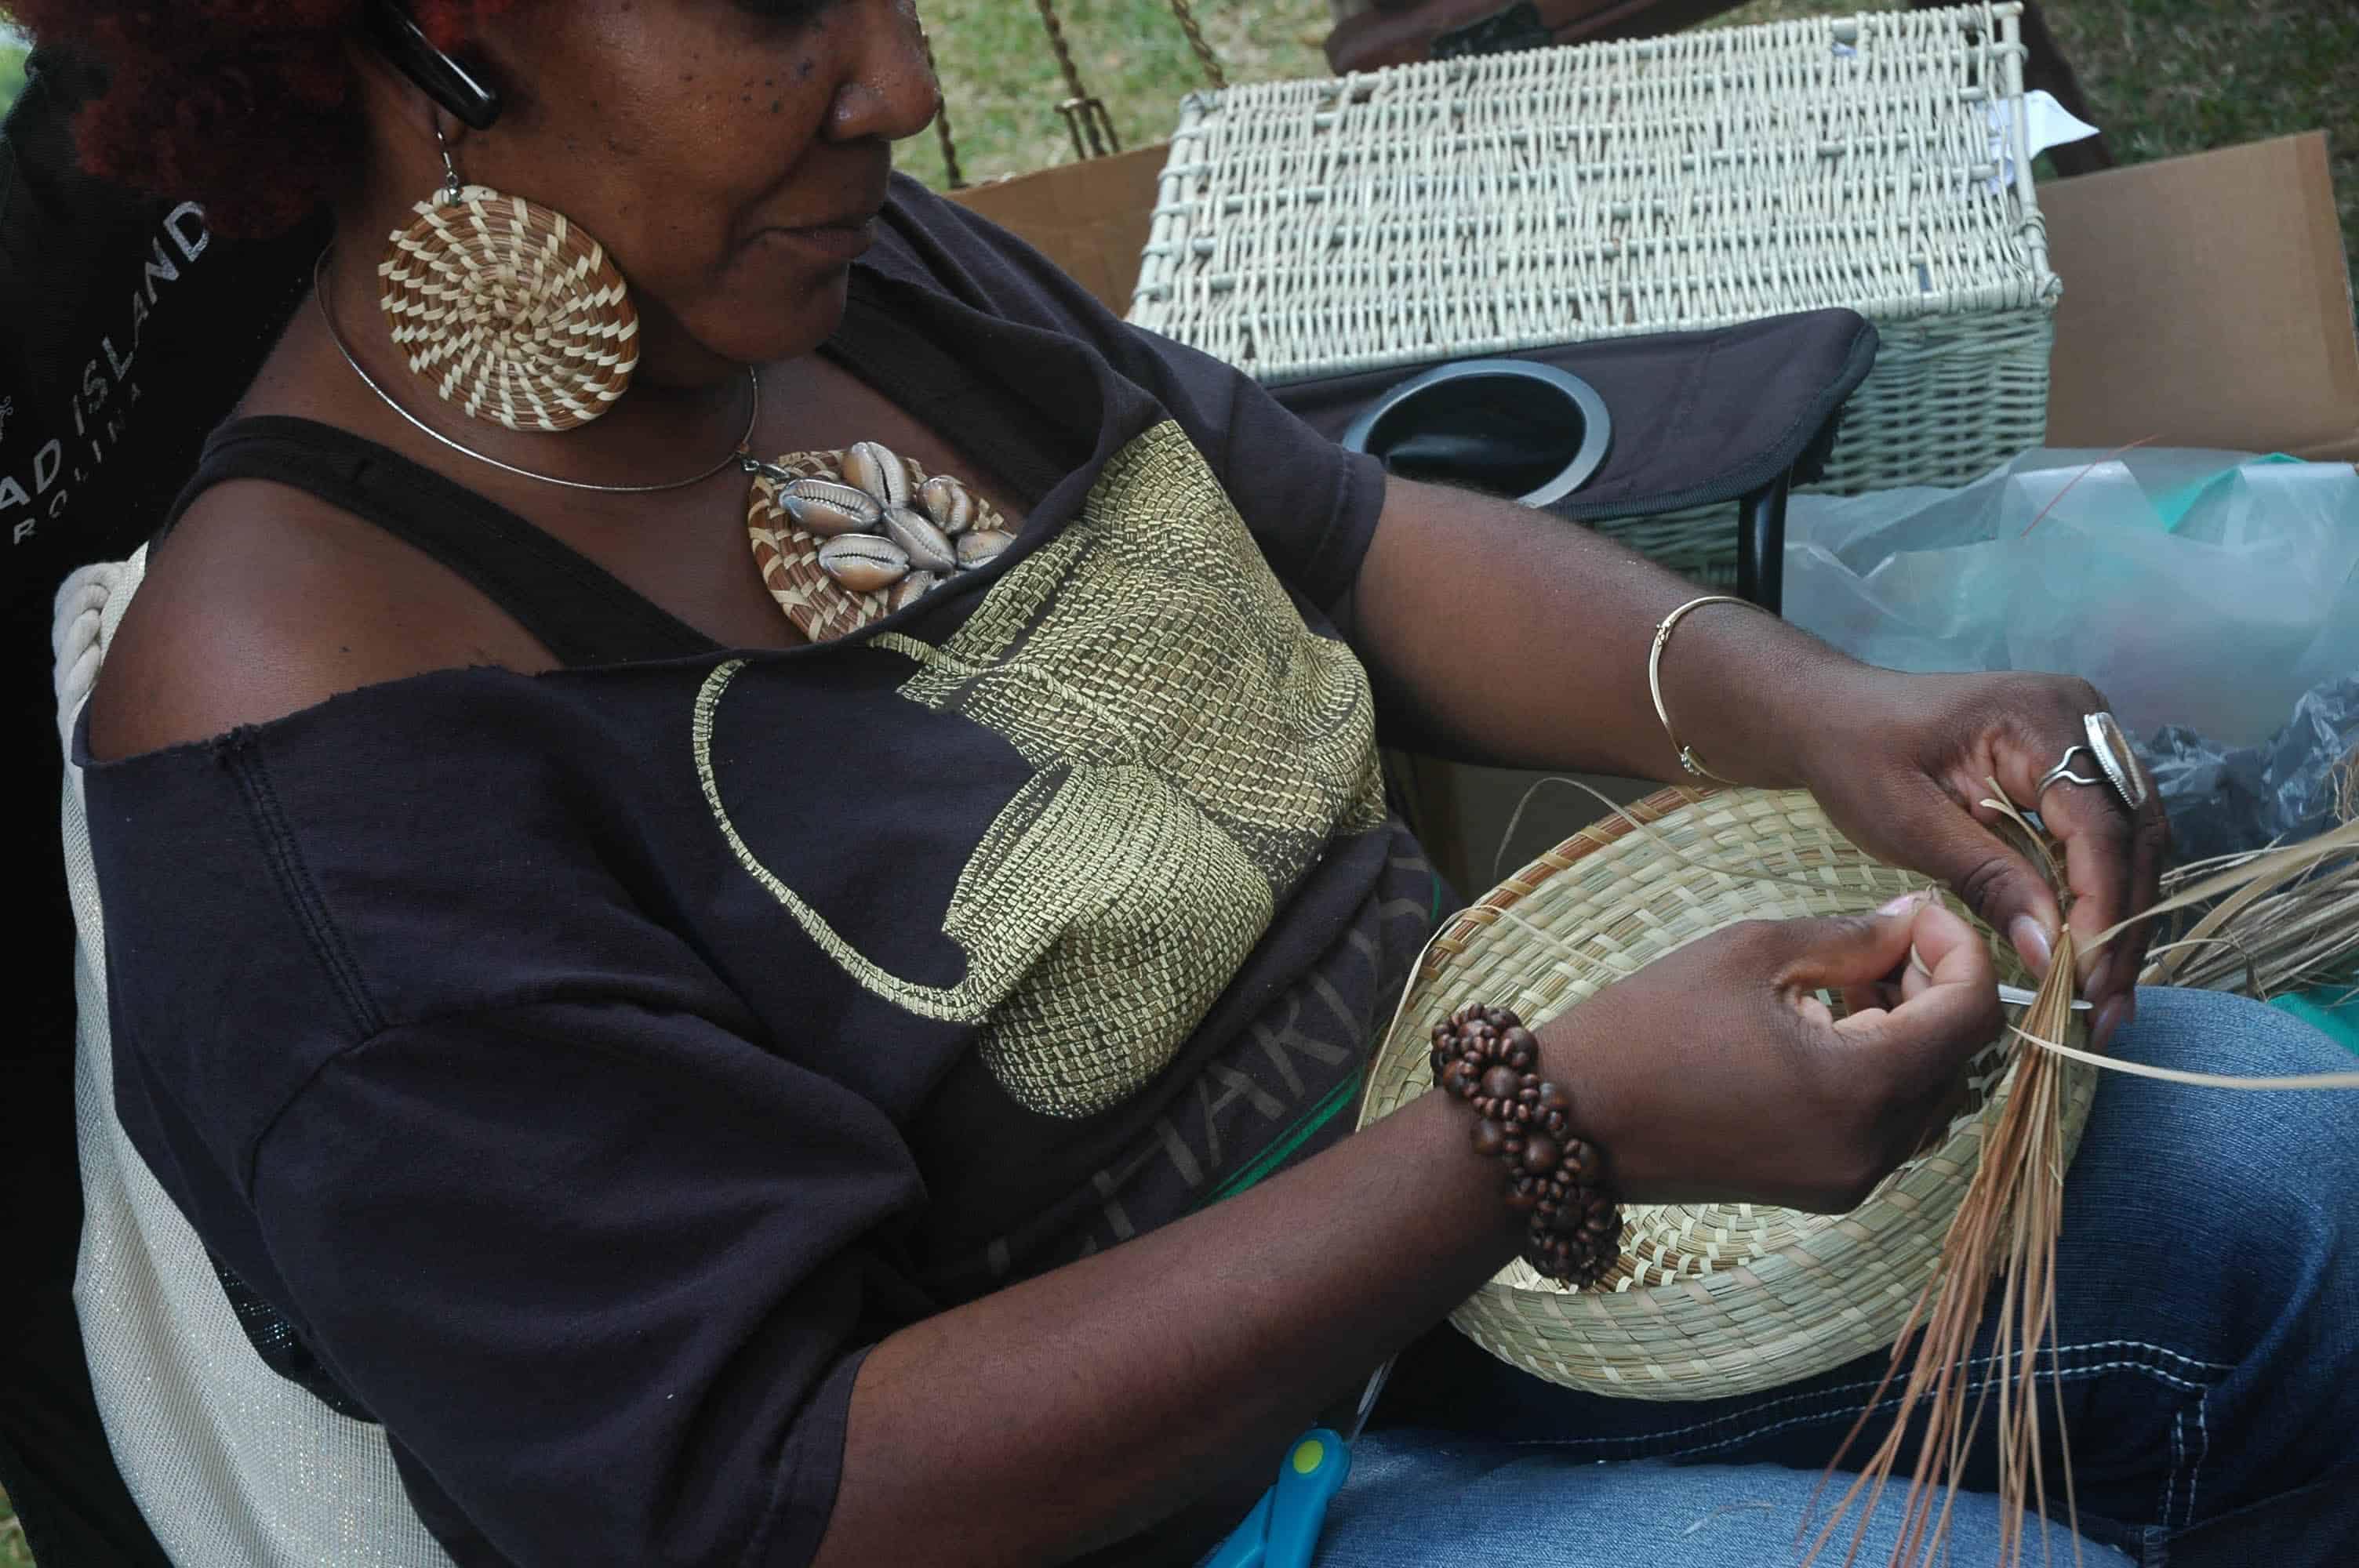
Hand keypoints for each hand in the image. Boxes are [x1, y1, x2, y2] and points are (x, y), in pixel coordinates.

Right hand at [1541, 896, 1999, 1212]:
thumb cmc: (1649, 1026)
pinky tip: (1821, 1028)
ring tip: (1843, 981)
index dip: (1960, 950)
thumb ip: (1849, 938)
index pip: (1973, 1015)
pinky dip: (1878, 1069)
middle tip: (1880, 939)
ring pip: (1928, 1093)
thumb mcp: (1751, 955)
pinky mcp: (1824, 1188)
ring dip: (1909, 1029)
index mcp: (1861, 1090)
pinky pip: (1888, 1123)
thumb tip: (1910, 923)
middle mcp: (1873, 1150)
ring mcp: (1850, 1179)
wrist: (1570, 1118)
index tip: (1915, 914)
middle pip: (1958, 1058)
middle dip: (1935, 987)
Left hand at [1793, 667, 2170, 1048]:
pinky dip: (2101, 896)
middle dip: (2124, 925)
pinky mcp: (2075, 767)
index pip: (2098, 824)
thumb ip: (1987, 879)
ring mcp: (2086, 739)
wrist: (1831, 717)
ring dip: (2123, 919)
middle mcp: (2082, 717)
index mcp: (2040, 716)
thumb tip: (2052, 951)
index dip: (2101, 906)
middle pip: (2133, 834)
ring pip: (2132, 842)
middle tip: (2109, 1006)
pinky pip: (2106, 837)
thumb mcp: (1911, 823)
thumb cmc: (1856, 758)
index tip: (2088, 977)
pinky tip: (2090, 954)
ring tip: (2106, 996)